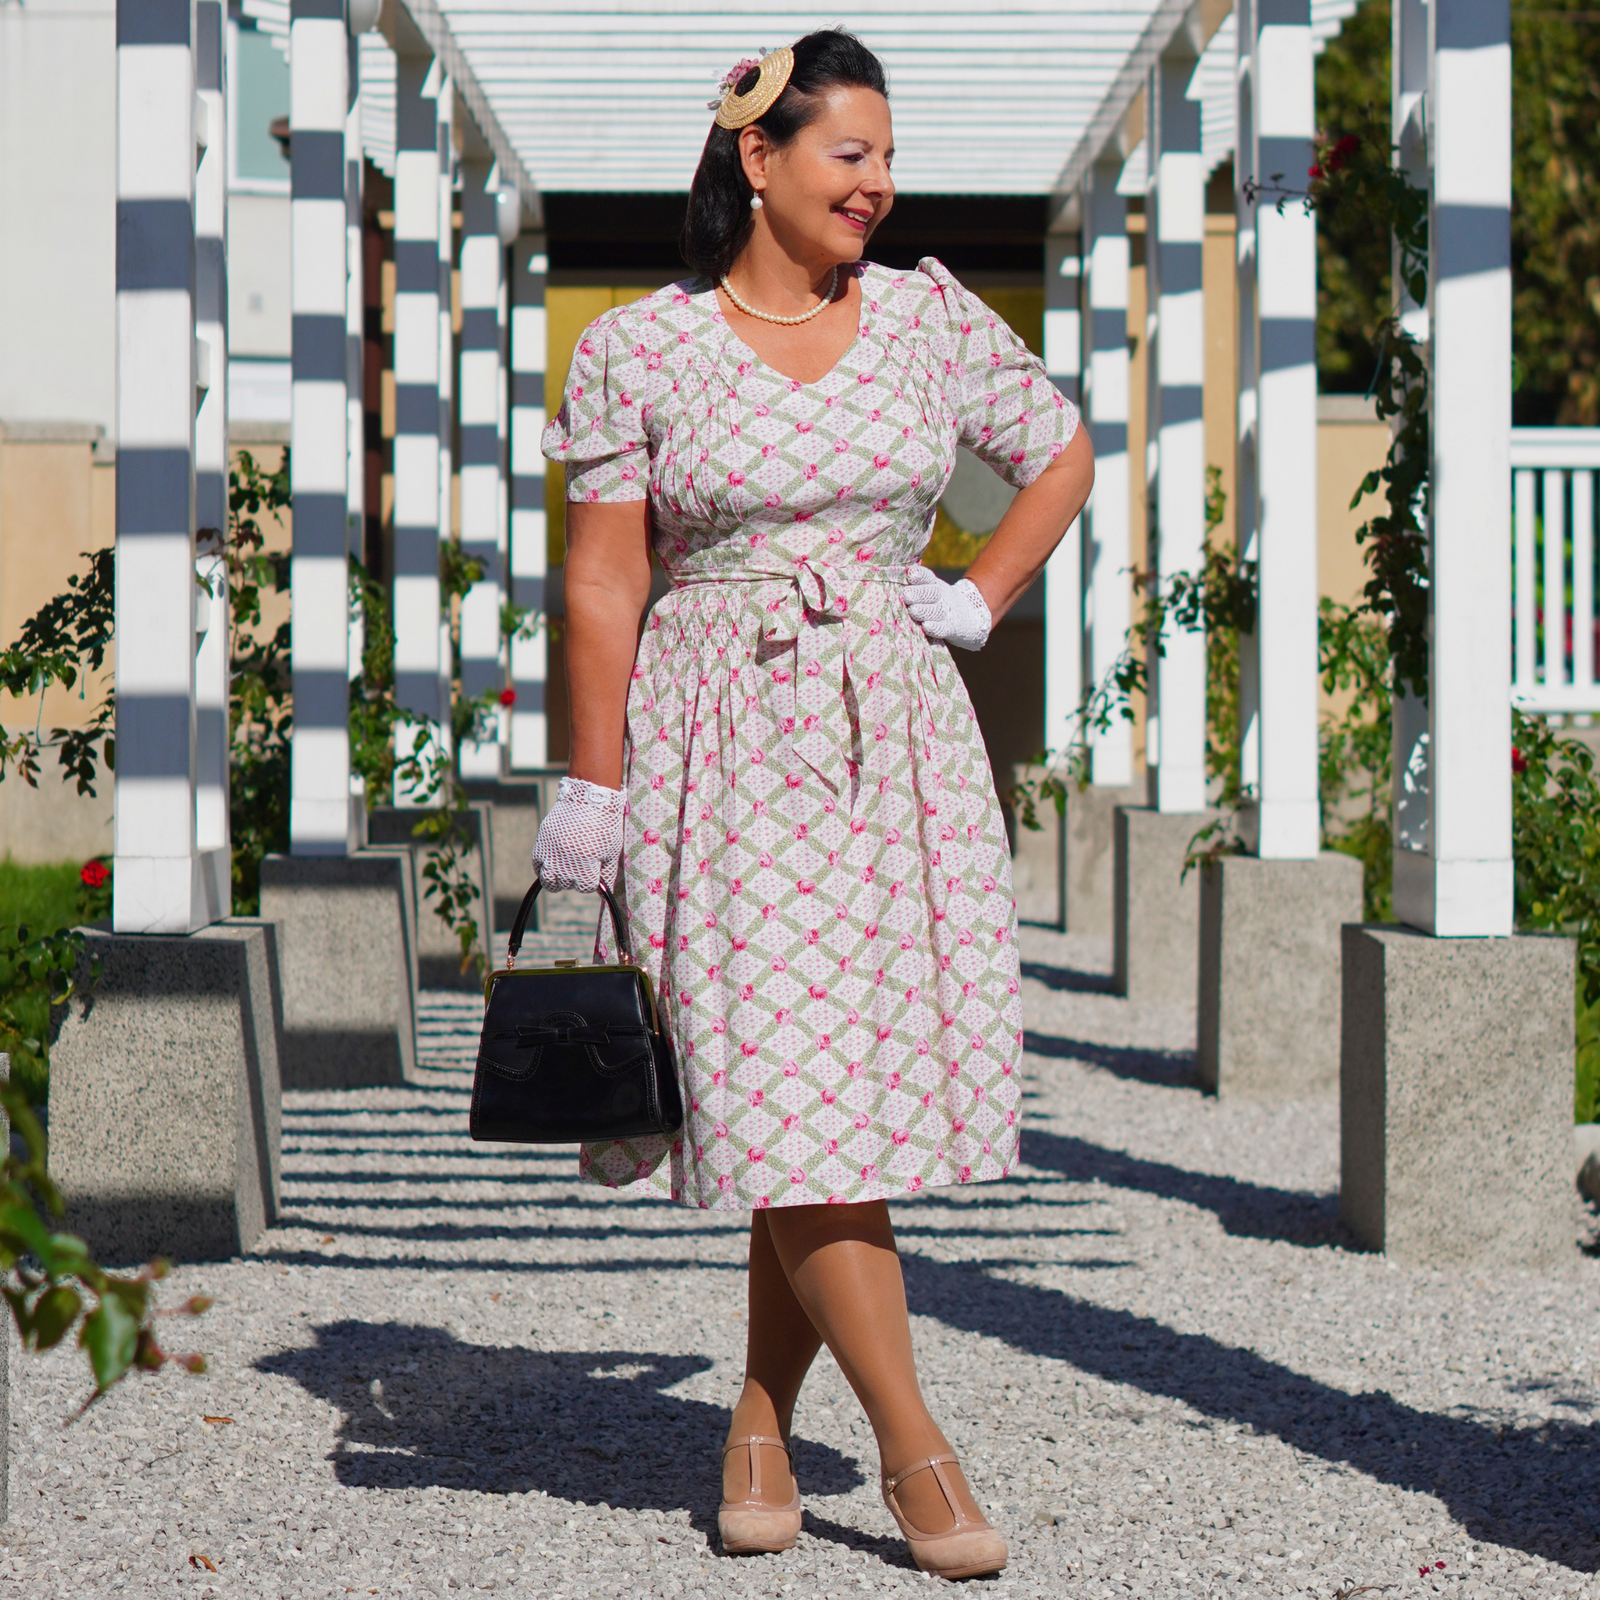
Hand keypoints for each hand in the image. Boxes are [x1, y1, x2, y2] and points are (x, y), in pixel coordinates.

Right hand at [532, 776, 624, 892]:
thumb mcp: (612, 850)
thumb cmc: (605, 824)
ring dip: (557, 879)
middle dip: (575, 879)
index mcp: (586, 864)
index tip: (595, 871)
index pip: (586, 887)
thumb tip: (602, 892)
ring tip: (565, 869)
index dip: (592, 880)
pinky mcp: (541, 842)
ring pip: (548, 881)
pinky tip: (553, 863)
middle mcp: (565, 861)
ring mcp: (551, 852)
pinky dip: (544, 868)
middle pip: (566, 885)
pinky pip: (537, 865)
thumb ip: (607, 874)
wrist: (589, 796)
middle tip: (581, 867)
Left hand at [903, 570, 992, 651]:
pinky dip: (935, 627)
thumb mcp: (929, 589)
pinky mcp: (950, 628)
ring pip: (935, 611)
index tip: (911, 574)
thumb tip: (892, 576)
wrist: (967, 617)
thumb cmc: (934, 602)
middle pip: (931, 593)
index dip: (920, 575)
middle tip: (906, 595)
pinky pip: (942, 628)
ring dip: (924, 610)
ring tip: (913, 610)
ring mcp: (946, 612)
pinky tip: (926, 626)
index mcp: (933, 584)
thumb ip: (913, 586)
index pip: (927, 577)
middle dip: (918, 593)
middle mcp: (940, 596)